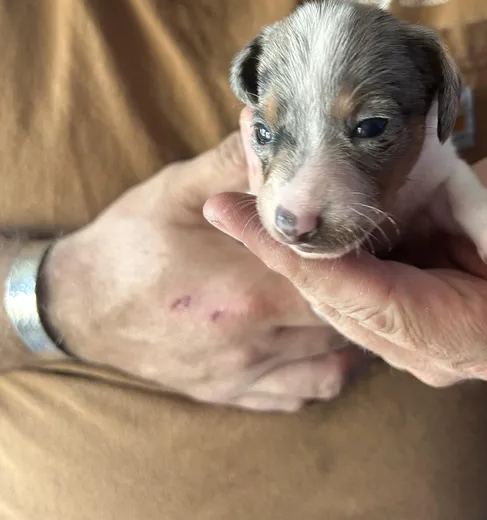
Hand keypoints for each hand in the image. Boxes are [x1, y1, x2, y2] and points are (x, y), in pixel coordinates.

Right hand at [43, 132, 359, 410]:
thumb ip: (231, 161)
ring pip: (333, 365)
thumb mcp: (175, 191)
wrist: (77, 307)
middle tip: (374, 262)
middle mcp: (253, 342)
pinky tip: (318, 337)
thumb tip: (271, 125)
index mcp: (246, 291)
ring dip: (351, 332)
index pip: (336, 277)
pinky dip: (323, 369)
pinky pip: (302, 394)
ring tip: (353, 297)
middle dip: (364, 294)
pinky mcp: (232, 394)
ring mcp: (244, 375)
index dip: (365, 255)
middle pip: (344, 324)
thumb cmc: (128, 244)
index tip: (376, 233)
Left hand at [204, 140, 486, 385]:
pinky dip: (297, 242)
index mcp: (474, 338)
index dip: (300, 262)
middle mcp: (428, 349)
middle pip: (330, 300)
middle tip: (218, 198)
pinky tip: (259, 208)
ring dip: (277, 244)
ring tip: (228, 196)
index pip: (366, 301)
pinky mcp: (386, 309)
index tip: (237, 219)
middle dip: (275, 249)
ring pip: (321, 293)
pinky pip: (328, 278)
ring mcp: (403, 333)